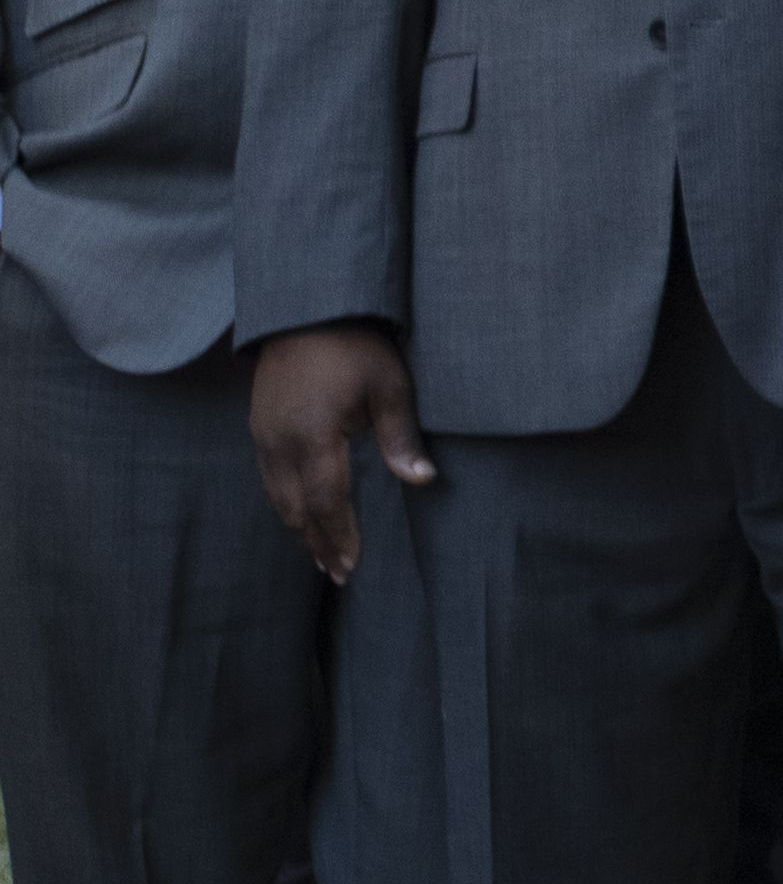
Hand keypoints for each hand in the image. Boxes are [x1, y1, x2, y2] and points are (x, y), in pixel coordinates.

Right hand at [249, 323, 432, 583]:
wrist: (306, 308)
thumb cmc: (356, 346)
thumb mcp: (389, 386)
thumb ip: (401, 437)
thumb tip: (423, 481)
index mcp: (314, 437)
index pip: (327, 501)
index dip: (340, 536)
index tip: (352, 566)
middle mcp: (281, 443)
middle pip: (297, 508)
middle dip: (318, 543)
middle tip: (338, 575)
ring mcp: (264, 435)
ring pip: (278, 496)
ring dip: (300, 528)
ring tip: (319, 555)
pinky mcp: (259, 425)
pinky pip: (269, 477)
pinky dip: (286, 503)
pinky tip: (299, 513)